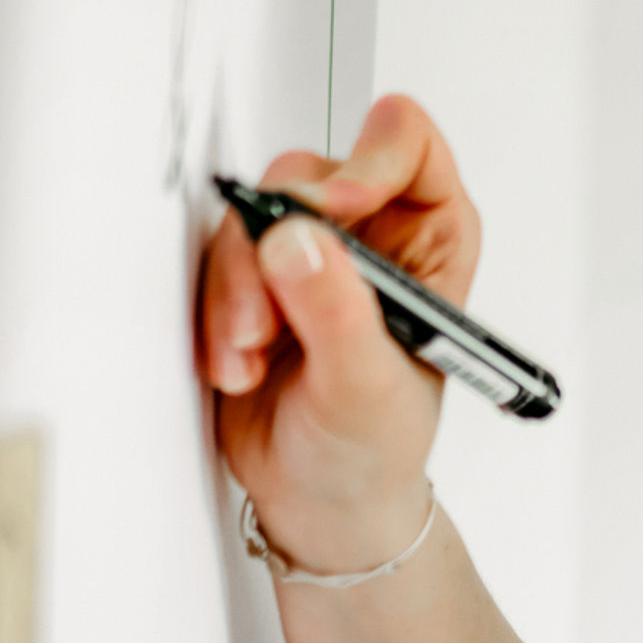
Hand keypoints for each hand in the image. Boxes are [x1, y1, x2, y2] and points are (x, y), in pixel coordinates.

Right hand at [197, 93, 481, 576]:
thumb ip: (337, 311)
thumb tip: (298, 241)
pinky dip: (212, 314)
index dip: (364, 163)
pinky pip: (212, 261)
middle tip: (266, 320)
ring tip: (253, 359)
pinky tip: (236, 366)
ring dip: (236, 294)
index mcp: (430, 235)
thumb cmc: (373, 447)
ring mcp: (307, 252)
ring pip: (248, 218)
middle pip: (307, 175)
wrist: (320, 500)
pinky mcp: (251, 279)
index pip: (404, 142)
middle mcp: (371, 231)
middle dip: (273, 248)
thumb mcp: (368, 385)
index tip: (330, 211)